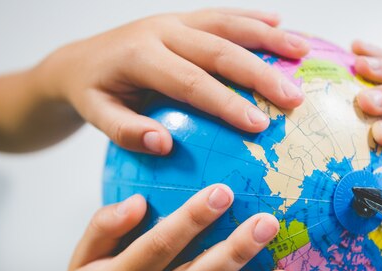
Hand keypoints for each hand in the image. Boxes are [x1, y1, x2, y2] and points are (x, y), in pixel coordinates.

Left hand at [41, 8, 308, 154]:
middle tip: (294, 98)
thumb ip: (125, 131)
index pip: (191, 82)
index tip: (260, 125)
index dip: (227, 103)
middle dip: (261, 73)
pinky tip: (279, 21)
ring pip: (227, 23)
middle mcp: (161, 31)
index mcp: (140, 57)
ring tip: (303, 51)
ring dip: (268, 36)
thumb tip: (164, 144)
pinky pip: (222, 13)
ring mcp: (174, 20)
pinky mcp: (182, 18)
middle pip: (219, 49)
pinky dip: (252, 17)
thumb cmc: (92, 94)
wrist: (78, 59)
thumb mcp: (96, 116)